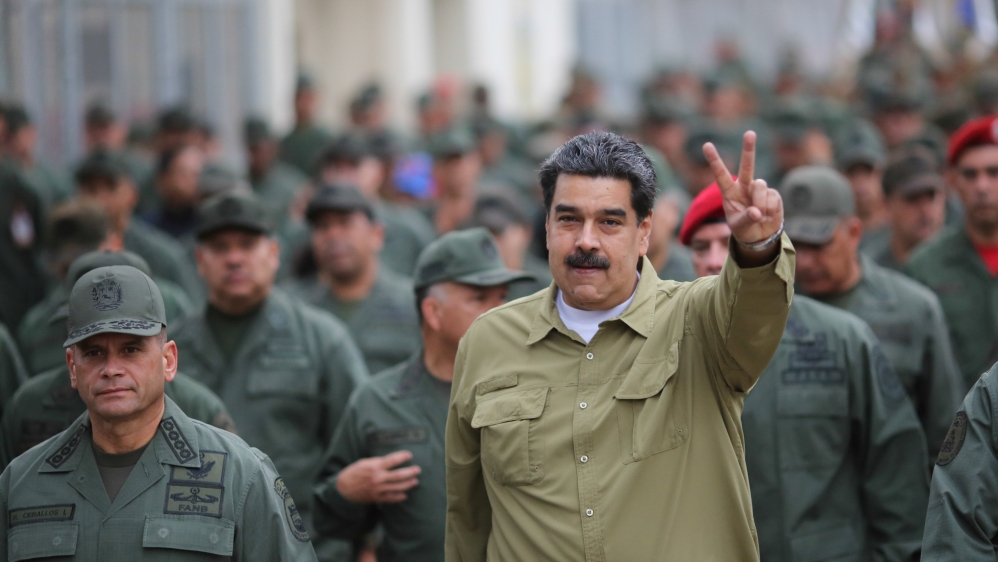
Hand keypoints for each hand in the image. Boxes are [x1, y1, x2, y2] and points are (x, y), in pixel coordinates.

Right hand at [335, 450, 420, 503]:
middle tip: (418, 469)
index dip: (403, 457)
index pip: (393, 460)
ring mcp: (378, 489)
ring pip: (398, 487)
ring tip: (415, 481)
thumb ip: (378, 462)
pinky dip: (399, 497)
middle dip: (410, 472)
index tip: (409, 455)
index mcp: (374, 467)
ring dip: (408, 484)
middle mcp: (378, 478)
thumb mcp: (364, 462)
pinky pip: (391, 498)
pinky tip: (405, 495)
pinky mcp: (377, 498)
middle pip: (399, 475)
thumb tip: (392, 460)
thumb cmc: (354, 473)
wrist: (343, 489)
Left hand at [703, 131, 782, 245]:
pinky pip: (772, 198)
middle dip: (748, 149)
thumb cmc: (744, 229)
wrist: (760, 235)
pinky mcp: (773, 194)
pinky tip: (767, 216)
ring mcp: (759, 189)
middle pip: (747, 166)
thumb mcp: (739, 226)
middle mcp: (744, 186)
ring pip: (760, 186)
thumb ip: (746, 219)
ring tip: (758, 215)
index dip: (714, 160)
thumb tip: (757, 212)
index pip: (720, 174)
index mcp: (729, 192)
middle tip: (750, 133)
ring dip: (759, 203)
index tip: (706, 145)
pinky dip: (770, 210)